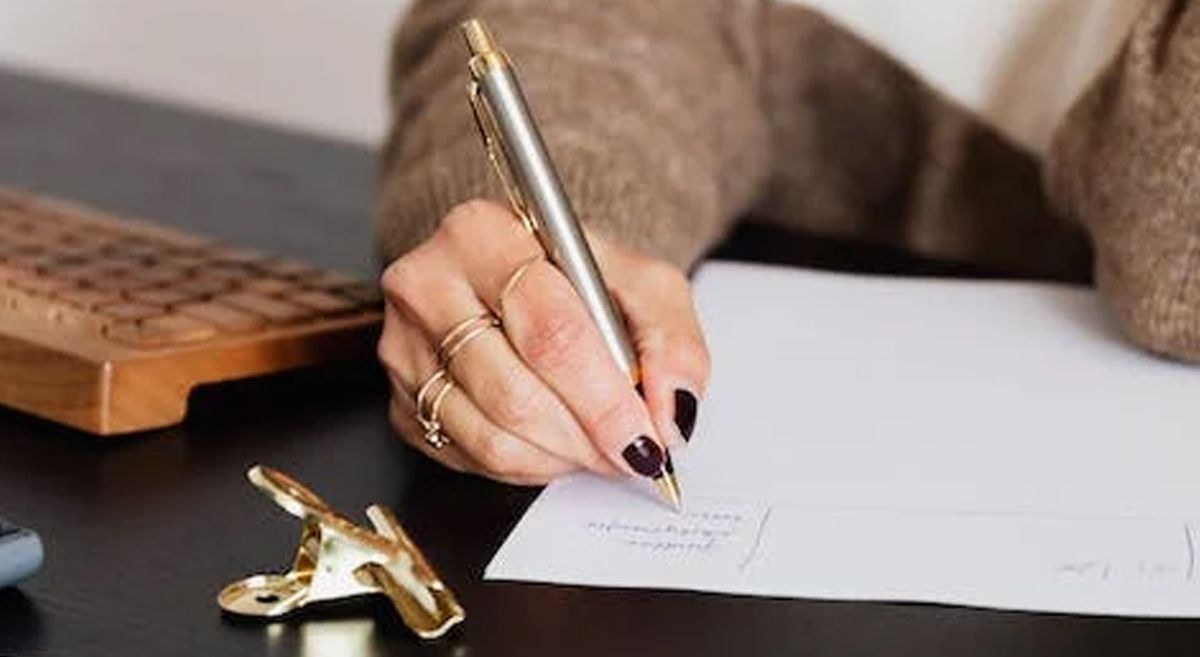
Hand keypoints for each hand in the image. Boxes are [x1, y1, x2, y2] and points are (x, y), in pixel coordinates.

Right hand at [377, 200, 708, 484]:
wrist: (519, 277)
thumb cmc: (577, 280)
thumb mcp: (643, 284)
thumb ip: (672, 341)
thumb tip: (671, 411)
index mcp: (483, 234)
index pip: (549, 330)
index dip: (604, 399)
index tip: (646, 438)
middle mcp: (427, 284)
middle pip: (514, 391)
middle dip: (586, 438)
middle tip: (630, 454)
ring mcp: (403, 346)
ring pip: (490, 435)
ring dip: (560, 457)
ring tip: (597, 446)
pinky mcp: (400, 400)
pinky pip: (468, 456)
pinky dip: (527, 465)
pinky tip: (554, 442)